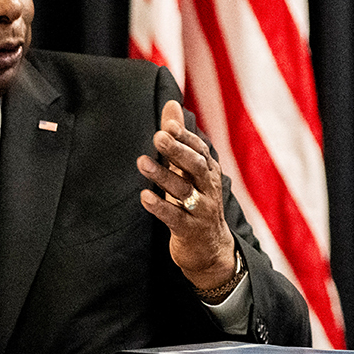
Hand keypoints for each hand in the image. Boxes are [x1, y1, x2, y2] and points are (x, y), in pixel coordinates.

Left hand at [136, 99, 237, 290]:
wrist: (210, 250)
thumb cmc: (196, 201)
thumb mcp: (190, 170)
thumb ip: (180, 138)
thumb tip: (171, 103)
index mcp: (208, 172)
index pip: (200, 150)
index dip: (185, 138)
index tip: (168, 125)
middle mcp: (208, 188)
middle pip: (195, 166)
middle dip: (177, 151)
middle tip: (158, 137)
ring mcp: (201, 210)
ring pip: (183, 190)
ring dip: (163, 176)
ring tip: (142, 162)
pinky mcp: (189, 230)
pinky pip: (174, 217)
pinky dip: (160, 207)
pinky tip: (144, 197)